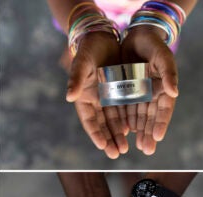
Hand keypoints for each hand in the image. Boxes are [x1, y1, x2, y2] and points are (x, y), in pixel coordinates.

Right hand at [66, 32, 128, 158]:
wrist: (102, 36)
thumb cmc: (88, 49)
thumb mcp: (82, 63)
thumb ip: (76, 80)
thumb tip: (69, 97)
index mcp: (83, 98)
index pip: (89, 121)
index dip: (95, 134)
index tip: (103, 146)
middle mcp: (95, 101)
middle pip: (102, 125)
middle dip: (109, 140)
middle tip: (117, 154)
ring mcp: (107, 97)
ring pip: (114, 120)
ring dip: (118, 134)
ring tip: (125, 148)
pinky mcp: (119, 92)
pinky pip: (123, 110)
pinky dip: (127, 121)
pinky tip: (133, 131)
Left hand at [120, 26, 178, 155]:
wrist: (138, 35)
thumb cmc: (154, 45)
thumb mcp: (163, 56)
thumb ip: (169, 73)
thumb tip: (175, 92)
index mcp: (164, 89)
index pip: (164, 110)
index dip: (161, 123)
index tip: (157, 137)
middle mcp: (153, 95)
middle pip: (151, 118)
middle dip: (149, 134)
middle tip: (147, 149)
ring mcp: (140, 95)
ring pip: (139, 117)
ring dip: (138, 131)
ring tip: (137, 146)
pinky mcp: (127, 92)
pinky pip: (126, 109)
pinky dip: (126, 121)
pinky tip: (124, 132)